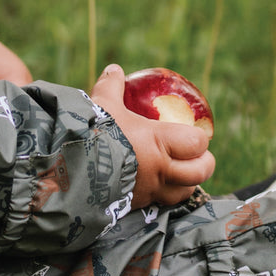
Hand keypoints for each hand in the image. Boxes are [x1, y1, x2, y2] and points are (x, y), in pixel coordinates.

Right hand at [90, 64, 214, 207]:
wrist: (71, 171)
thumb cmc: (92, 132)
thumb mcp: (102, 104)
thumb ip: (111, 86)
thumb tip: (114, 69)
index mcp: (159, 142)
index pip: (196, 143)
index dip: (201, 139)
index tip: (197, 133)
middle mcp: (160, 169)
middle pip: (199, 172)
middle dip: (204, 164)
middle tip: (199, 156)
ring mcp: (150, 190)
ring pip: (183, 193)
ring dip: (186, 183)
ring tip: (180, 173)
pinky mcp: (136, 205)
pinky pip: (160, 203)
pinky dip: (164, 195)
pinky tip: (155, 186)